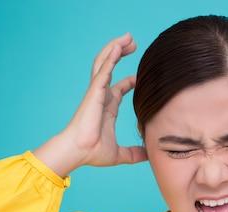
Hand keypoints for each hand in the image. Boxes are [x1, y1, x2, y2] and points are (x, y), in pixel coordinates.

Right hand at [35, 34, 147, 176]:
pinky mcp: (95, 92)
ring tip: (128, 37)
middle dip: (121, 54)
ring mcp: (97, 92)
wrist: (78, 152)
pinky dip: (110, 58)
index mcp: (107, 107)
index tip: (140, 78)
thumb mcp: (120, 154)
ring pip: (105, 63)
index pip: (119, 88)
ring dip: (115, 48)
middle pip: (110, 68)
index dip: (130, 81)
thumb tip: (149, 156)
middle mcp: (101, 96)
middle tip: (134, 43)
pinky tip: (118, 47)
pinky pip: (103, 70)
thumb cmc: (92, 152)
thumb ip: (134, 154)